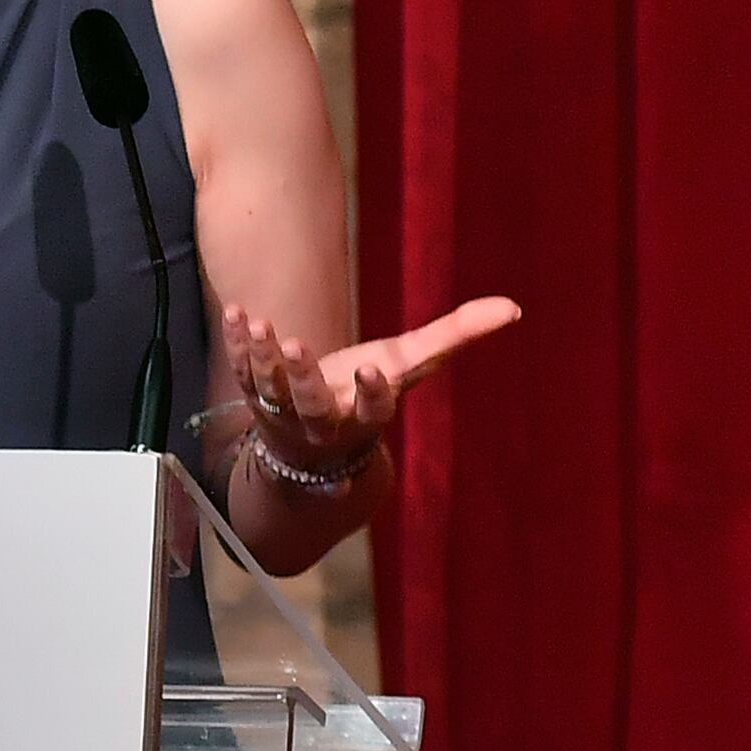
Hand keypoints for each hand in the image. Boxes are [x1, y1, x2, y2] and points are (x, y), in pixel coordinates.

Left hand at [215, 292, 523, 474]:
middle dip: (304, 379)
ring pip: (270, 391)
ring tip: (260, 325)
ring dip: (262, 359)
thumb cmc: (369, 392)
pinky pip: (241, 372)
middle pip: (312, 405)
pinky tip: (238, 313)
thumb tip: (513, 308)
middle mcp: (323, 421)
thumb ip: (457, 336)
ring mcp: (284, 412)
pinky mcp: (254, 395)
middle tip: (296, 346)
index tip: (373, 371)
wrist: (313, 442)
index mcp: (366, 417)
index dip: (374, 393)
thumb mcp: (412, 366)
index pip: (374, 410)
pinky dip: (237, 345)